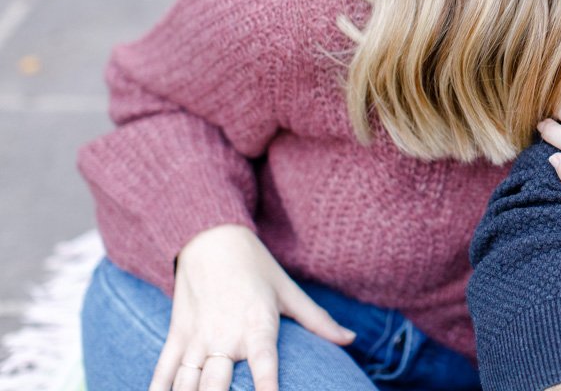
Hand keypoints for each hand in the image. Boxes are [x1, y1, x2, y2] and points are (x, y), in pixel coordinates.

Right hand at [150, 224, 355, 390]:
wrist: (210, 237)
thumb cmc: (255, 266)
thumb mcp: (288, 290)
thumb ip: (318, 320)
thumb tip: (351, 339)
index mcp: (257, 324)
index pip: (265, 363)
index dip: (266, 387)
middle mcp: (225, 335)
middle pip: (217, 384)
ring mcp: (197, 337)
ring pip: (188, 383)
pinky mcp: (177, 335)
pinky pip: (164, 370)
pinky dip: (159, 390)